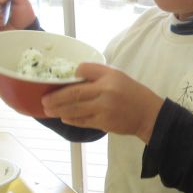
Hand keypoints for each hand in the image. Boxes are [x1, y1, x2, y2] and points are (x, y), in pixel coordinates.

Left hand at [41, 62, 164, 142]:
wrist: (149, 114)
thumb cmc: (132, 93)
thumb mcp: (118, 76)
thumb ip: (98, 74)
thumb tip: (74, 76)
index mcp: (109, 76)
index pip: (85, 70)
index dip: (71, 74)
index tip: (59, 78)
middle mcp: (106, 91)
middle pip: (74, 93)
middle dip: (56, 97)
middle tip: (43, 100)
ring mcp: (104, 108)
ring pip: (75, 109)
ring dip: (59, 110)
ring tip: (48, 110)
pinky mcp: (103, 123)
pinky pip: (82, 121)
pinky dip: (71, 119)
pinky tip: (63, 118)